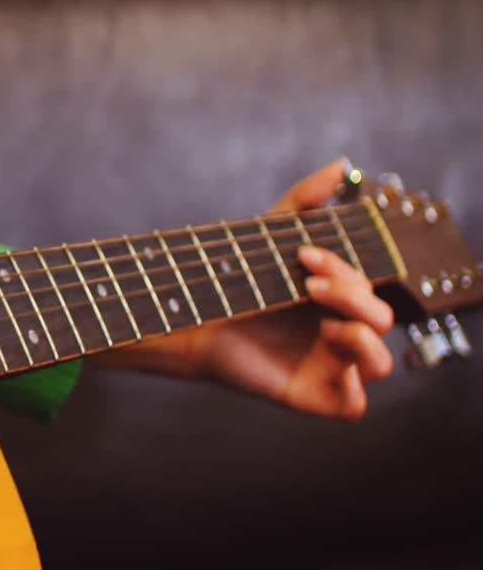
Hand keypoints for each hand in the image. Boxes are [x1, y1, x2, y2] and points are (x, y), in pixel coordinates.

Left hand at [194, 160, 395, 418]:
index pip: (371, 285)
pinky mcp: (314, 397)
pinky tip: (326, 350)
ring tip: (324, 318)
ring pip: (381, 363)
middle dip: (352, 293)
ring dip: (364, 335)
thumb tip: (339, 165)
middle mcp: (340, 332)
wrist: (187, 318)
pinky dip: (352, 380)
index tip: (304, 253)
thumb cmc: (230, 280)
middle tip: (307, 282)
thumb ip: (304, 201)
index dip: (349, 269)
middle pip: (381, 317)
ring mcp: (329, 367)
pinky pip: (356, 404)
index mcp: (339, 298)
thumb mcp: (269, 236)